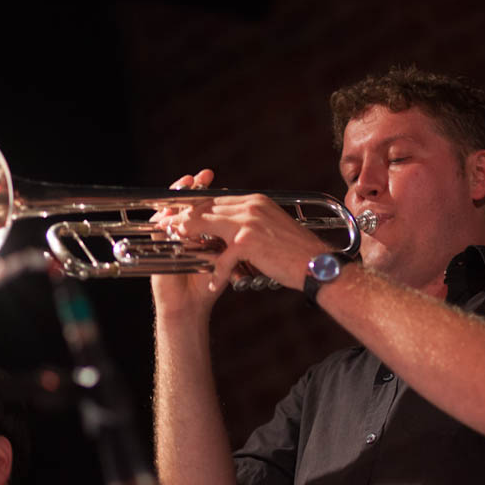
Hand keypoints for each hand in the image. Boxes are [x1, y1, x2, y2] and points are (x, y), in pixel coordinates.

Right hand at [150, 170, 227, 315]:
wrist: (190, 306)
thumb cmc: (209, 285)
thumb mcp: (224, 259)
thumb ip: (230, 240)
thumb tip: (246, 219)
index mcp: (200, 233)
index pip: (201, 204)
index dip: (206, 190)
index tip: (211, 176)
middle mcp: (184, 233)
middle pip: (185, 202)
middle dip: (193, 187)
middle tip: (203, 175)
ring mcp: (170, 238)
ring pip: (170, 209)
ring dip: (178, 195)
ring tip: (188, 183)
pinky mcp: (158, 247)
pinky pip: (157, 225)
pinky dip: (164, 214)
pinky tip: (172, 205)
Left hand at [170, 191, 329, 292]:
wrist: (317, 265)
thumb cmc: (298, 253)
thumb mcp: (273, 228)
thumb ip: (252, 223)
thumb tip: (232, 228)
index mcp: (256, 201)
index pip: (217, 199)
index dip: (195, 207)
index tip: (179, 215)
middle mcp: (251, 206)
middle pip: (207, 208)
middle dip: (184, 217)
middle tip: (167, 227)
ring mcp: (249, 222)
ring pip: (207, 225)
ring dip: (190, 237)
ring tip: (178, 247)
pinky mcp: (248, 241)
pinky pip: (223, 257)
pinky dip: (217, 273)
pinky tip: (213, 284)